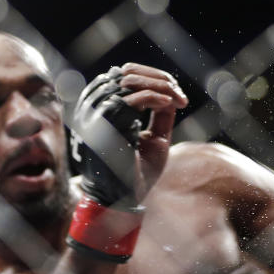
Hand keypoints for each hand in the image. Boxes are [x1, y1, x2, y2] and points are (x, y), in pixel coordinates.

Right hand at [67, 63, 186, 207]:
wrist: (125, 199)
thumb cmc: (138, 171)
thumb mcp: (155, 136)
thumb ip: (160, 113)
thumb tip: (170, 89)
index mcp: (101, 107)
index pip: (122, 74)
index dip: (153, 76)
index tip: (176, 93)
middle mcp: (92, 108)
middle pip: (125, 73)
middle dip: (160, 80)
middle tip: (180, 97)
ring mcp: (94, 116)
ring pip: (128, 83)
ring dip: (160, 88)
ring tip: (178, 100)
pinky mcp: (103, 128)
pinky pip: (130, 101)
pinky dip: (154, 97)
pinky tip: (171, 104)